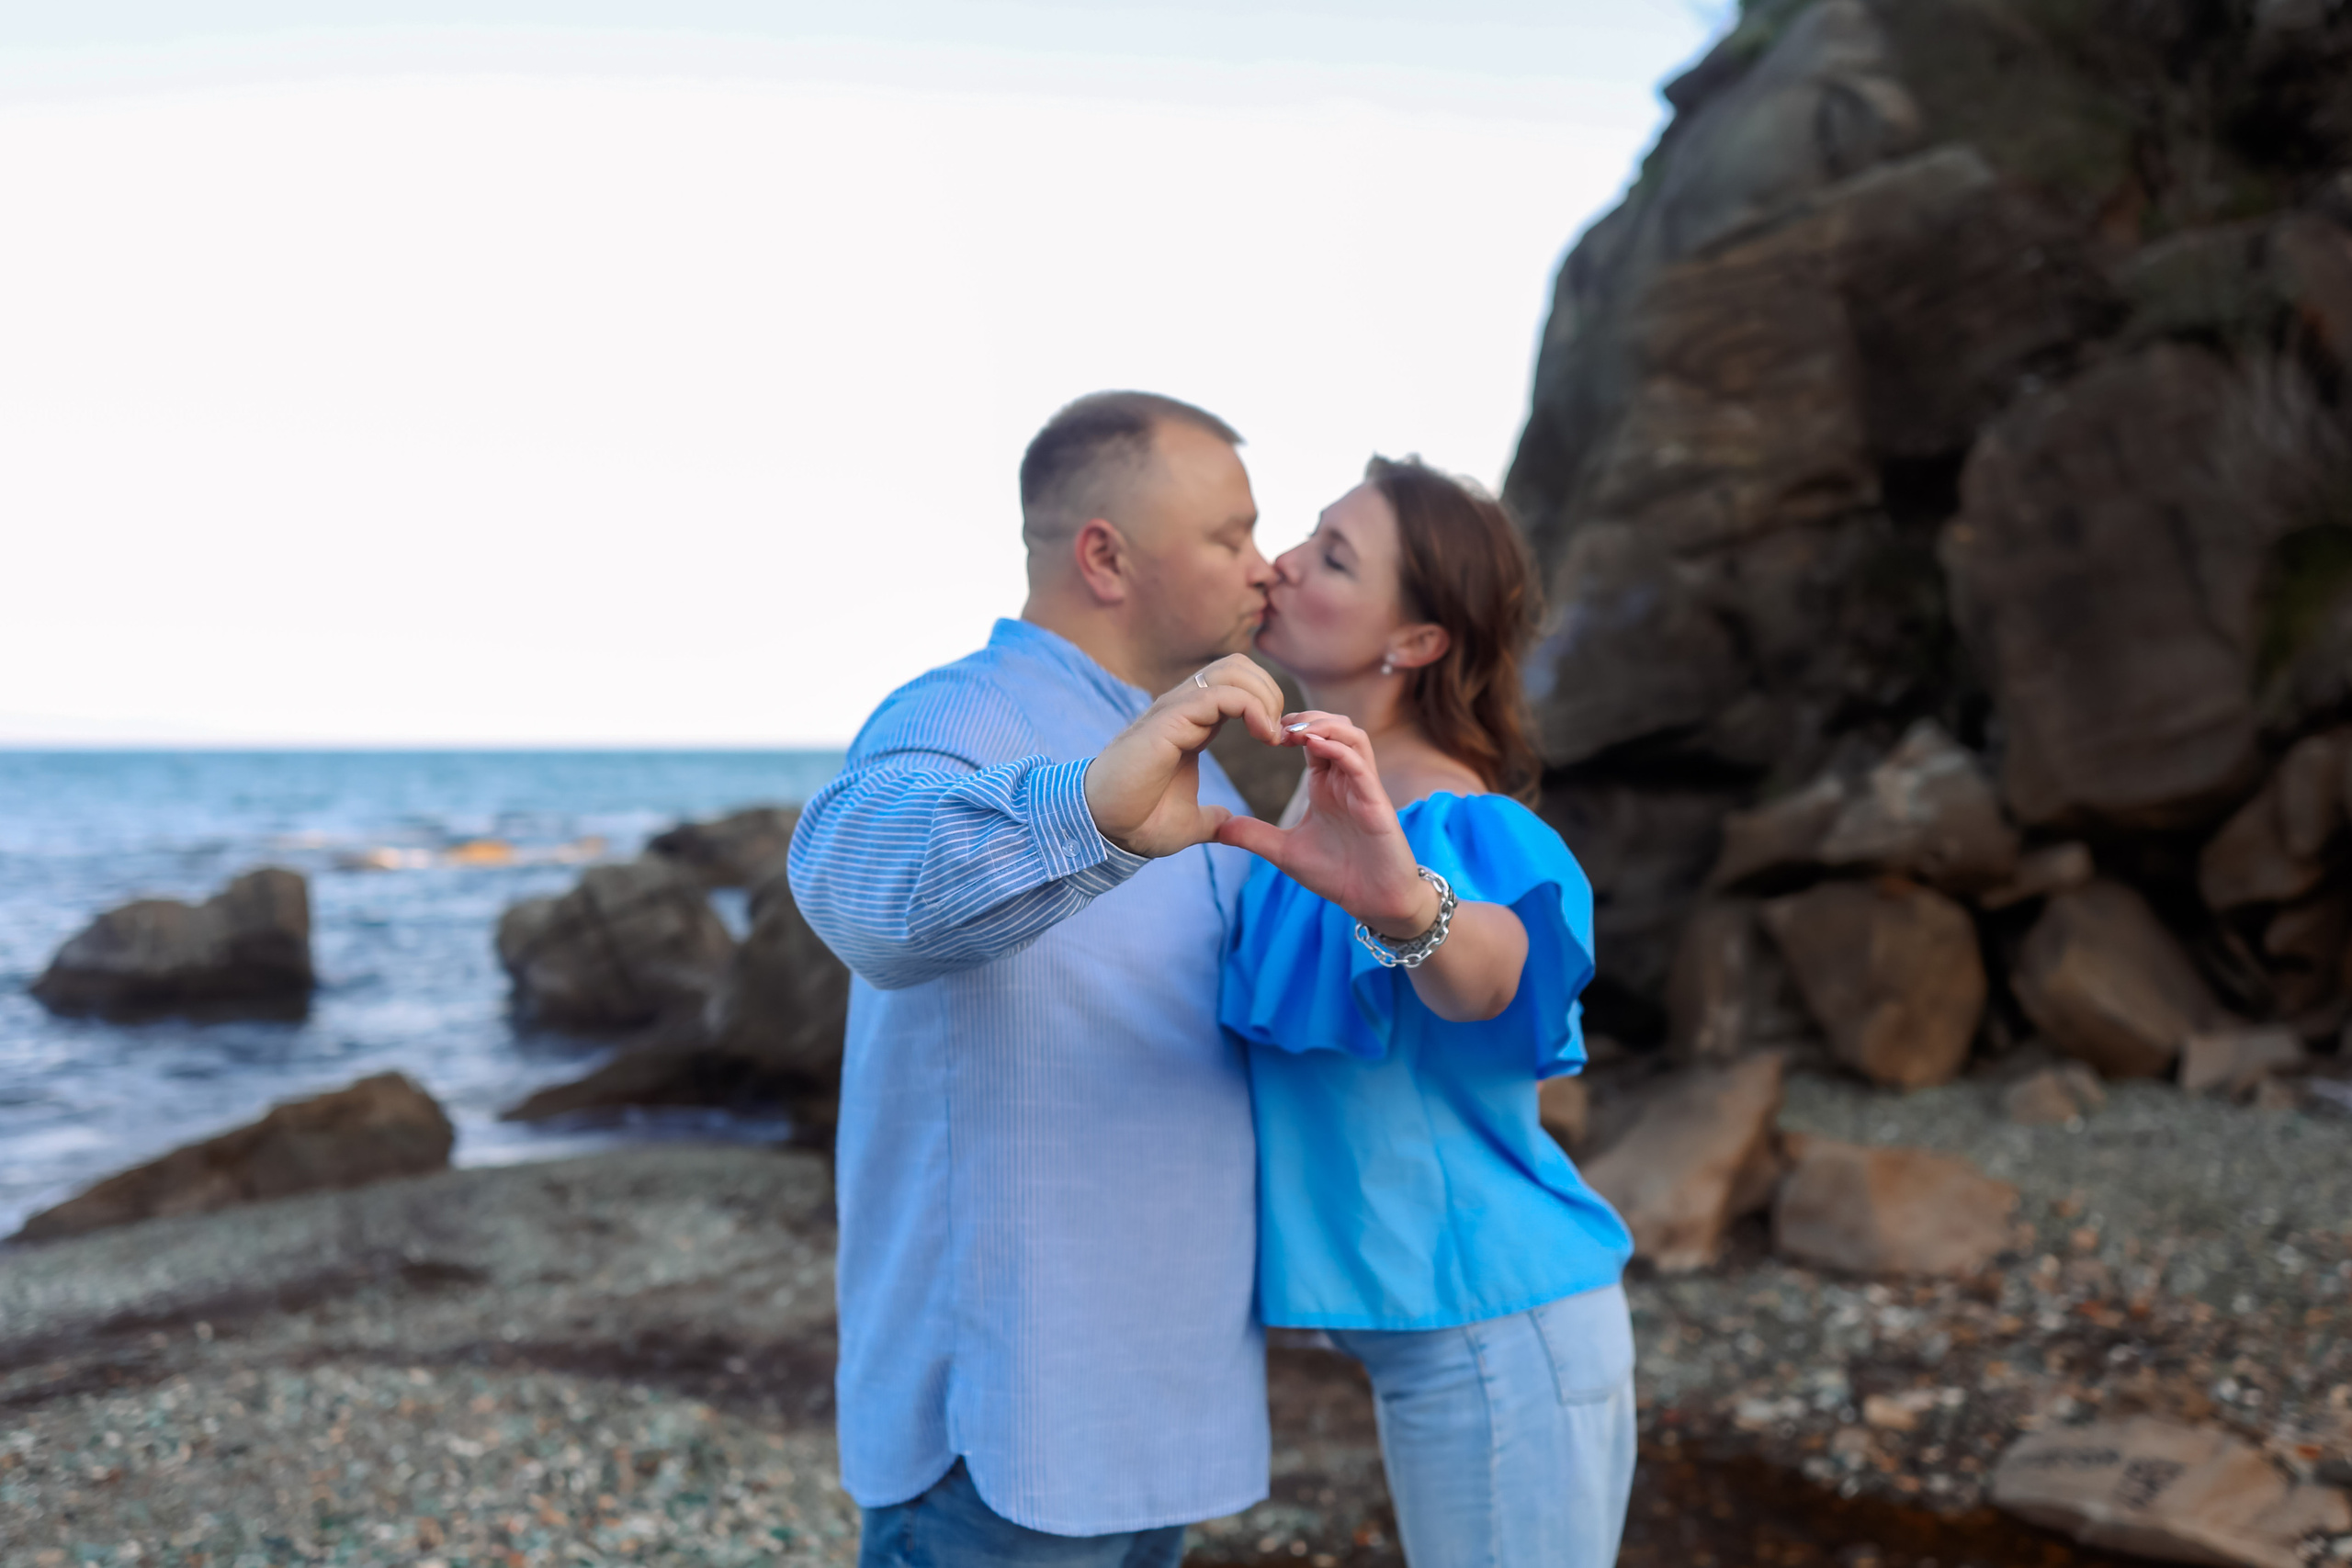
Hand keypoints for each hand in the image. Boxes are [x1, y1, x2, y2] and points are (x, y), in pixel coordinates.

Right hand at [1085, 655, 1286, 856]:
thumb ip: (1210, 817)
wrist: (1107, 831)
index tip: (1281, 742)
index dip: (1267, 705)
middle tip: (1279, 734)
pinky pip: (1220, 694)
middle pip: (1237, 666)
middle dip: (1270, 692)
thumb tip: (1225, 821)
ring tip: (1271, 734)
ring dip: (1265, 696)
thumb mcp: (1189, 822)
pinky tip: (1263, 735)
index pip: (1236, 685)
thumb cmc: (1139, 823)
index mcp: (1191, 725)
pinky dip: (1252, 707)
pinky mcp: (1168, 720)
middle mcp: (1183, 709)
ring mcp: (1174, 710)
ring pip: (1232, 670)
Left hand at [1214, 712, 1435, 934]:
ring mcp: (1363, 787)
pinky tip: (1314, 747)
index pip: (1312, 739)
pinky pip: (1361, 765)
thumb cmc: (1338, 873)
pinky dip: (1339, 750)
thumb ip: (1255, 836)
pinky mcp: (1376, 802)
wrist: (1374, 902)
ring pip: (1353, 736)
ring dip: (1325, 726)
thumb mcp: (1285, 852)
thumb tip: (1218, 829)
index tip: (1261, 729)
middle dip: (1307, 718)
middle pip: (1335, 726)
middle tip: (1275, 722)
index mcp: (1326, 784)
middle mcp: (1347, 779)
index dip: (1289, 728)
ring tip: (1295, 729)